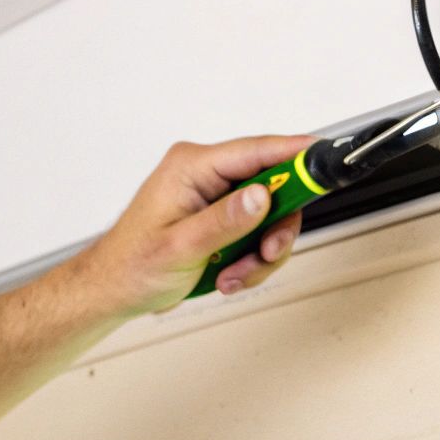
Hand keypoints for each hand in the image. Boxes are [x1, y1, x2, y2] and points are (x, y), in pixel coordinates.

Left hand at [71, 134, 314, 315]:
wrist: (115, 289)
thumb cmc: (133, 264)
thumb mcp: (181, 246)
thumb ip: (225, 221)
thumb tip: (260, 196)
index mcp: (192, 167)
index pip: (256, 151)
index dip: (295, 153)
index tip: (324, 159)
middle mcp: (207, 175)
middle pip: (273, 187)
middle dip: (274, 229)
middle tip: (264, 253)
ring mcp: (216, 196)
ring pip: (271, 216)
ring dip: (261, 253)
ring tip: (235, 273)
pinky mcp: (223, 217)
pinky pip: (258, 233)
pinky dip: (252, 260)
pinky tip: (230, 273)